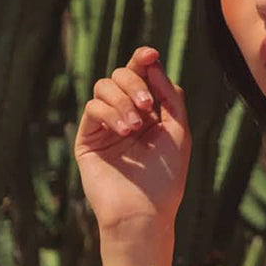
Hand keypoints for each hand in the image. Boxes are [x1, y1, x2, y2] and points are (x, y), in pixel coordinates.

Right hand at [74, 46, 190, 236]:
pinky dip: (109, 113)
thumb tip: (152, 62)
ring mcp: (106, 126)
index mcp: (151, 114)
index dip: (144, 60)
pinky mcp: (88, 137)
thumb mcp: (177, 131)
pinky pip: (92, 108)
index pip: (143, 76)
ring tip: (135, 127)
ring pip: (104, 87)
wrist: (143, 211)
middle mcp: (127, 115)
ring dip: (122, 101)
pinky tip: (123, 132)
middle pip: (122, 75)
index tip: (150, 54)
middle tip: (145, 106)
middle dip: (134, 83)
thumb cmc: (165, 177)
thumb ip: (169, 96)